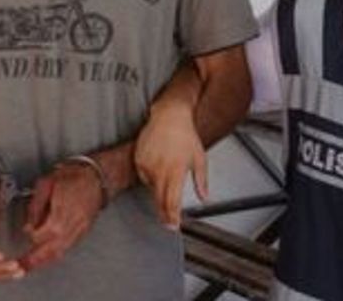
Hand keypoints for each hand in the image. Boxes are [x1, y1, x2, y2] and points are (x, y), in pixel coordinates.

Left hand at [19, 161, 106, 271]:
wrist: (96, 176)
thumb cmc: (71, 176)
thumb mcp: (46, 183)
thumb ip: (35, 206)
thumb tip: (28, 226)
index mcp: (61, 213)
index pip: (42, 235)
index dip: (32, 235)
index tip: (26, 230)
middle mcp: (72, 226)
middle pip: (51, 251)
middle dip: (35, 261)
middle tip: (21, 267)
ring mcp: (80, 231)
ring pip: (61, 252)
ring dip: (45, 261)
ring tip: (31, 265)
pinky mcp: (84, 232)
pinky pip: (68, 248)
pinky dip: (56, 254)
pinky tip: (47, 256)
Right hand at [135, 100, 207, 229]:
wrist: (169, 115)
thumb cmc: (186, 135)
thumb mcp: (200, 158)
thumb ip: (201, 180)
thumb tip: (203, 197)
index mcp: (176, 170)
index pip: (172, 201)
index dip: (172, 216)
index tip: (173, 225)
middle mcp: (160, 169)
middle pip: (159, 199)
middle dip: (164, 213)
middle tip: (168, 223)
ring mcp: (147, 164)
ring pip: (151, 187)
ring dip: (158, 190)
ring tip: (167, 173)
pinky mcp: (139, 159)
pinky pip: (144, 176)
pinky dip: (150, 177)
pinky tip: (159, 166)